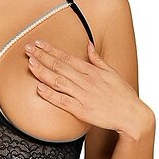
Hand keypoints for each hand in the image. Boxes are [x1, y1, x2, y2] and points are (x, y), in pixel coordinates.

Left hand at [24, 38, 152, 141]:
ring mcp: (84, 95)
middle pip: (60, 66)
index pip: (67, 57)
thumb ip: (98, 59)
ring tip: (30, 64)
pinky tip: (39, 89)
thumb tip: (89, 45)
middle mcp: (86, 81)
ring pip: (58, 81)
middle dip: (42, 56)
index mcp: (92, 71)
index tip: (38, 43)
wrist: (132, 115)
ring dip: (43, 72)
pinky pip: (63, 101)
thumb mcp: (112, 72)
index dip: (51, 50)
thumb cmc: (122, 94)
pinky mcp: (82, 110)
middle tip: (27, 49)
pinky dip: (50, 95)